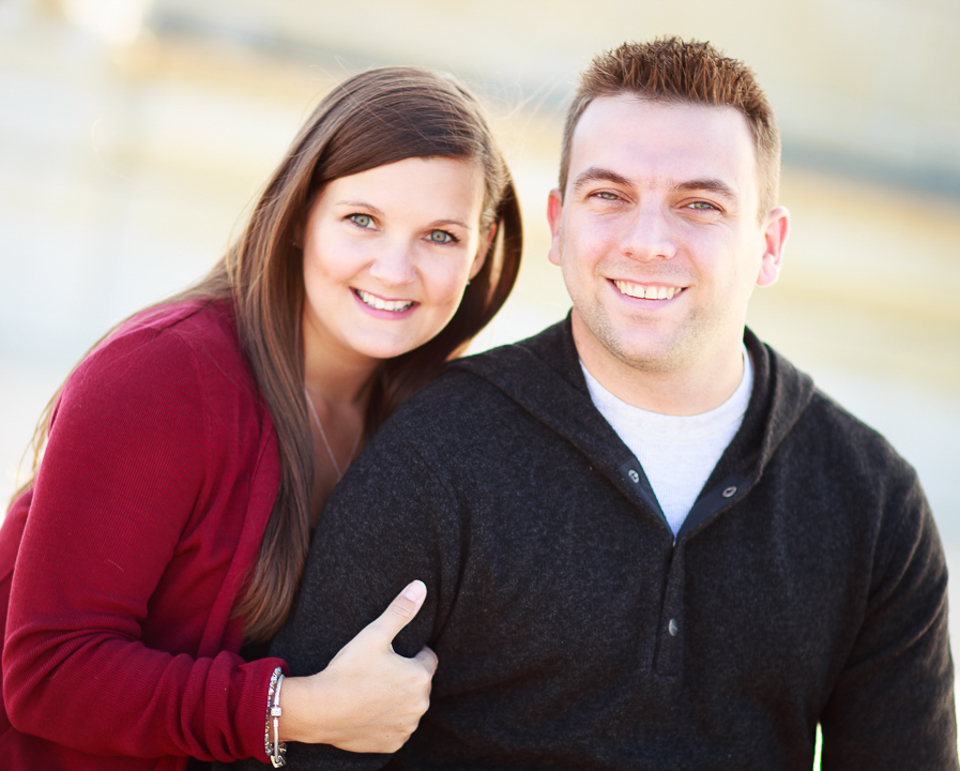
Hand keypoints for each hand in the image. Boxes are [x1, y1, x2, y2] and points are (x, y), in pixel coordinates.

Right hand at [279, 580, 437, 753]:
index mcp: (420, 677)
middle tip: (378, 671)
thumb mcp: (375, 634)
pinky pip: (397, 727)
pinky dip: (388, 720)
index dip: (411, 653)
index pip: (427, 659)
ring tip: (372, 689)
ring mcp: (406, 727)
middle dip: (405, 676)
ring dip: (398, 699)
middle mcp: (420, 705)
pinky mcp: (393, 743)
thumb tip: (420, 586)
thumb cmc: (348, 670)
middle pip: (419, 684)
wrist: (320, 709)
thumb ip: (400, 610)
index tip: (391, 654)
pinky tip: (369, 710)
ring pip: (409, 706)